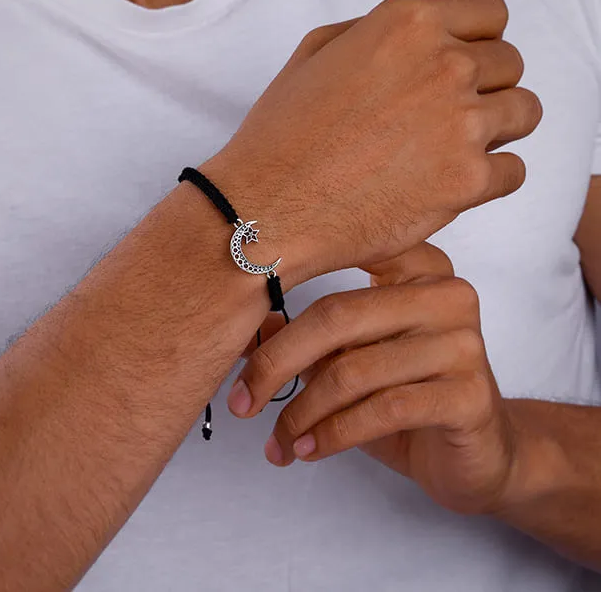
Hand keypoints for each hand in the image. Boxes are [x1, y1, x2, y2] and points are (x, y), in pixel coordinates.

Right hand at [202, 0, 541, 285]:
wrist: (265, 208)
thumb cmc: (282, 136)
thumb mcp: (316, 52)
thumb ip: (378, 32)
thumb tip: (423, 40)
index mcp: (407, 23)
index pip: (490, 12)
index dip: (477, 41)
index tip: (462, 65)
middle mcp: (443, 65)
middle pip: (509, 64)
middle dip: (481, 88)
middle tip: (440, 119)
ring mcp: (460, 124)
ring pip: (524, 113)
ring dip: (494, 130)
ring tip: (448, 151)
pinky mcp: (466, 181)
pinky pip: (513, 171)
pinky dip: (488, 179)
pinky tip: (447, 184)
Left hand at [228, 243, 518, 515]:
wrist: (480, 454)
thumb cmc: (406, 395)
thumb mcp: (351, 358)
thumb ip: (307, 336)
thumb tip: (246, 328)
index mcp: (417, 266)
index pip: (339, 257)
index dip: (281, 282)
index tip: (231, 315)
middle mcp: (446, 293)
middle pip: (337, 317)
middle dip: (277, 364)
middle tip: (240, 403)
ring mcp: (463, 342)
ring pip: (354, 371)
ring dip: (302, 413)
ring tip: (278, 441)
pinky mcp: (470, 394)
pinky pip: (382, 410)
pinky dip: (334, 435)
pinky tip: (309, 450)